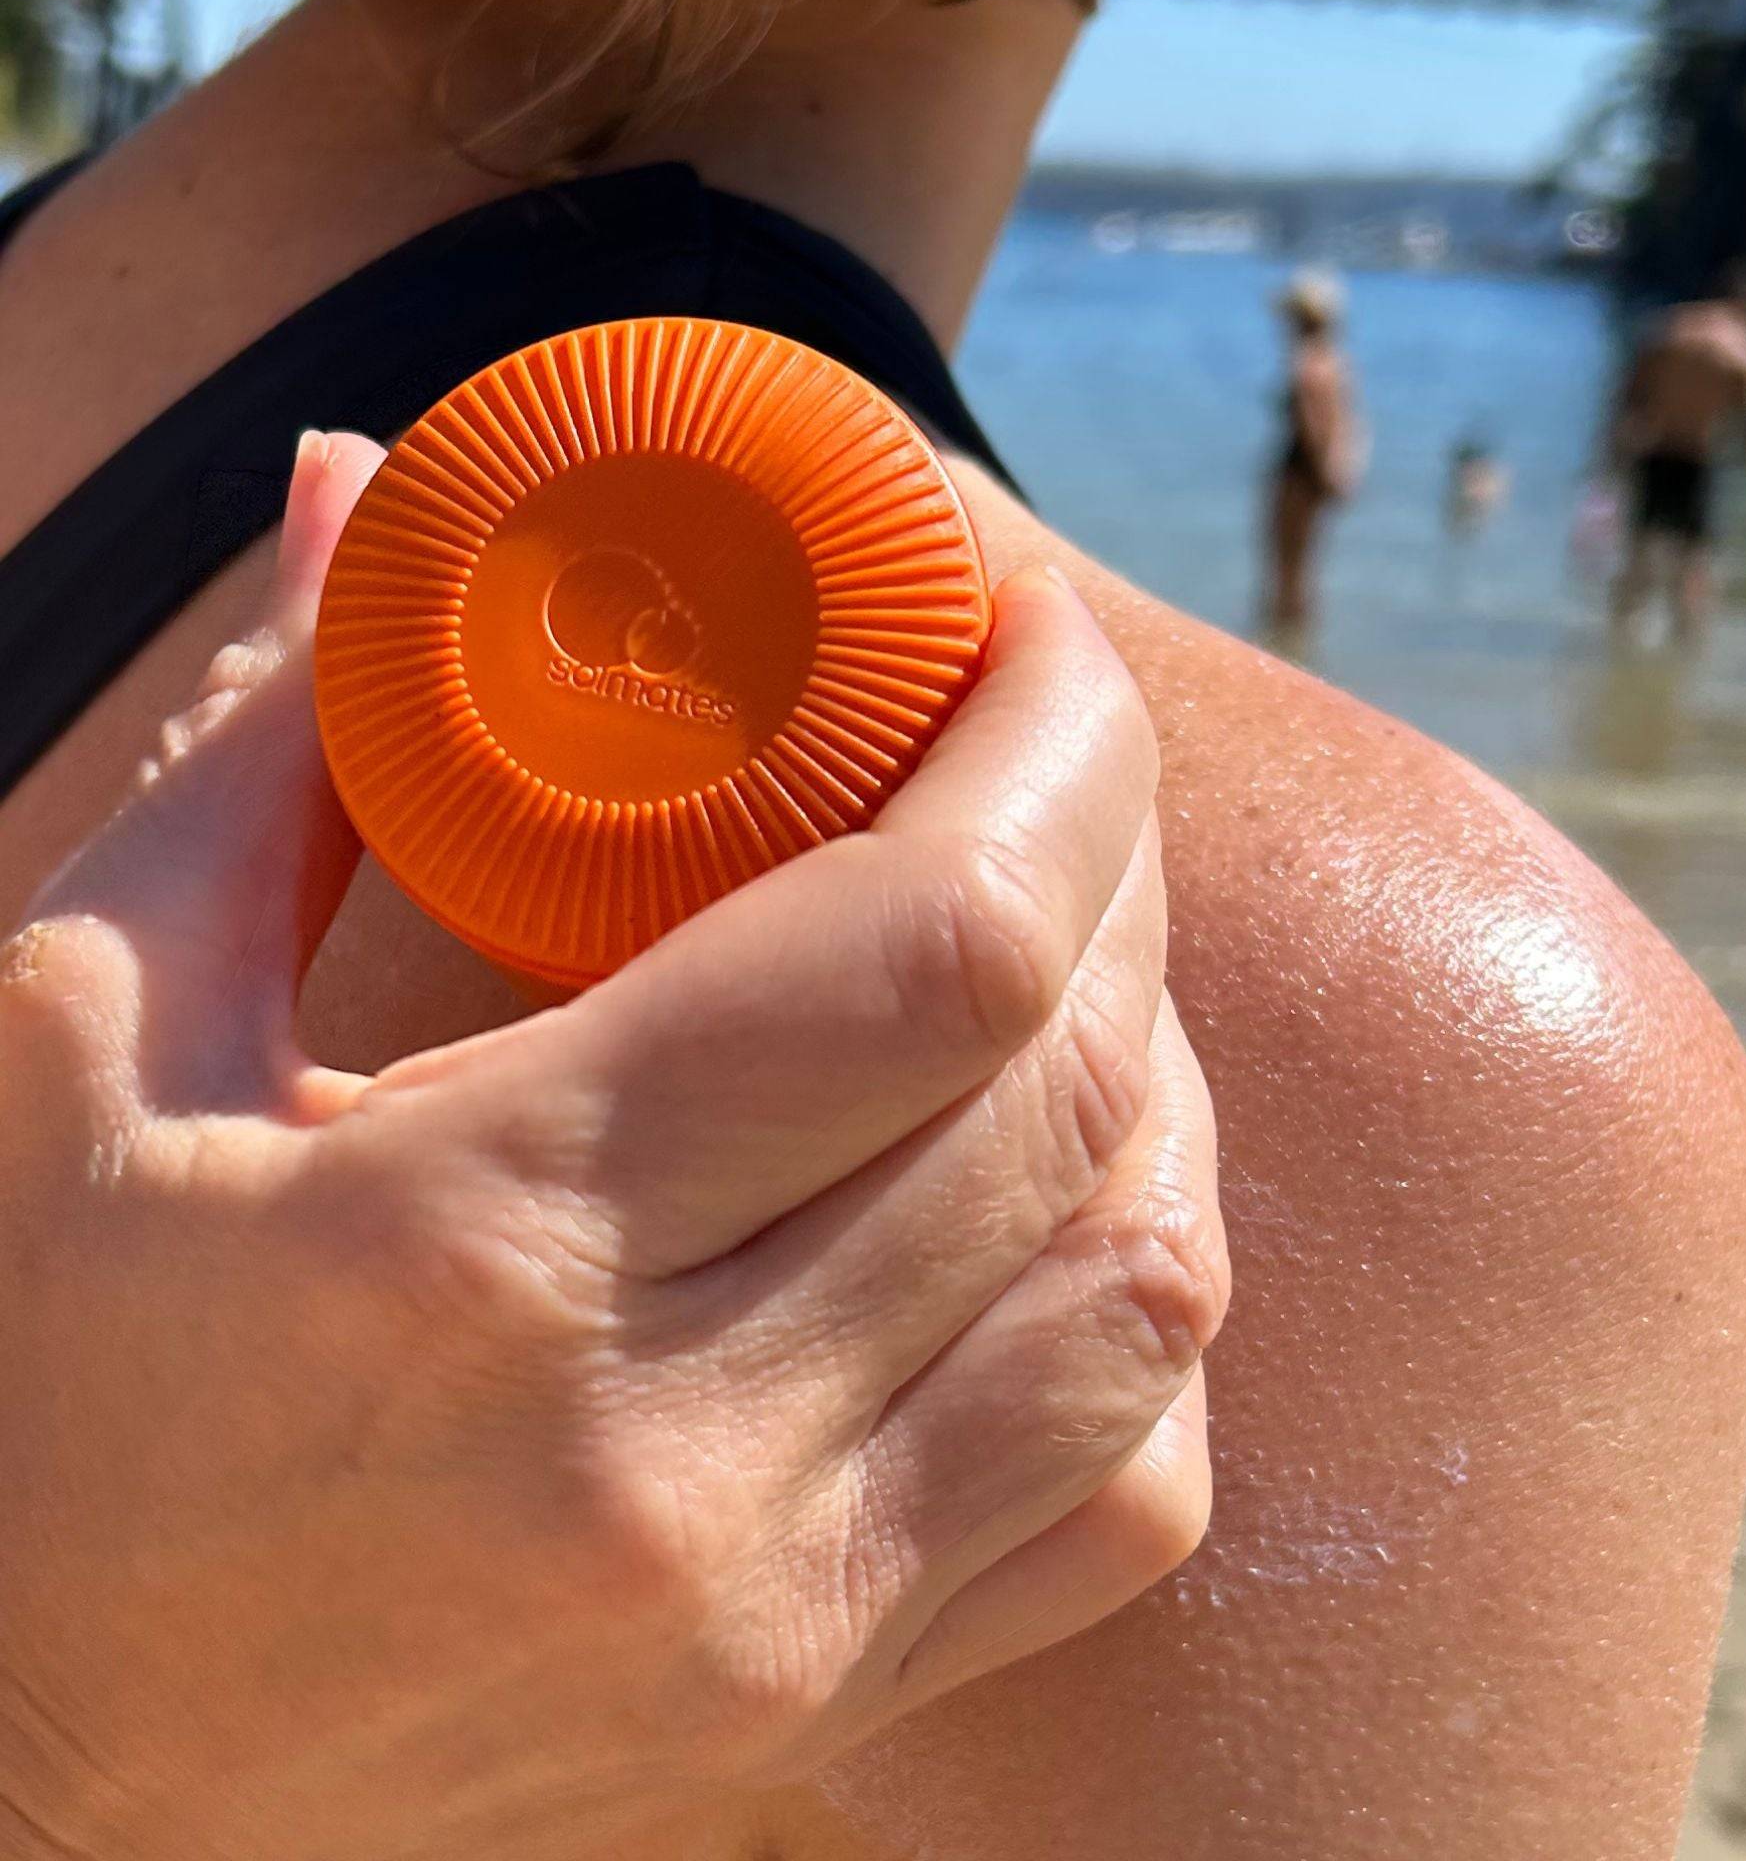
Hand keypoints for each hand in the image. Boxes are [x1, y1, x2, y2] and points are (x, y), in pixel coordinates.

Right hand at [0, 435, 1225, 1859]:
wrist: (12, 1801)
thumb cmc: (14, 1396)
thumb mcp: (72, 1044)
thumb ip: (263, 748)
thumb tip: (362, 486)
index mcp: (479, 1241)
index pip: (946, 940)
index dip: (1056, 735)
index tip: (1032, 620)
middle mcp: (677, 1456)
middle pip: (1076, 1077)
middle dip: (1116, 849)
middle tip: (1045, 737)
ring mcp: (781, 1615)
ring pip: (1150, 1279)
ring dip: (1160, 1067)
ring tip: (1073, 944)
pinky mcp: (822, 1706)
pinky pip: (1130, 1486)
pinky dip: (1145, 1300)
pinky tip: (1059, 1191)